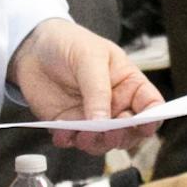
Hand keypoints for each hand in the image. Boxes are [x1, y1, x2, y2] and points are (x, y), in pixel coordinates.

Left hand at [10, 17, 160, 155]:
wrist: (34, 47)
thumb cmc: (69, 43)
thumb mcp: (89, 58)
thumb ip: (98, 90)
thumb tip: (103, 122)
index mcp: (129, 84)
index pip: (150, 105)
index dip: (153, 118)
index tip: (145, 126)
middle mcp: (115, 104)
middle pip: (130, 131)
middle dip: (121, 136)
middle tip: (108, 132)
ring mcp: (92, 117)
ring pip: (103, 142)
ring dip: (95, 143)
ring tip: (82, 134)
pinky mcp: (70, 125)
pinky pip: (74, 141)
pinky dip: (69, 141)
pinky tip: (62, 133)